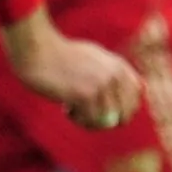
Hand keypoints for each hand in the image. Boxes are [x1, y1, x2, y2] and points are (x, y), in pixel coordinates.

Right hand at [1, 10, 141, 130]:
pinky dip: (77, 119)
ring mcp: (101, 86)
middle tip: (87, 116)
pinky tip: (65, 108)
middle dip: (108, 121)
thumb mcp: (93, 55)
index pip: (136, 99)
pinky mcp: (84, 95)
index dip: (122, 110)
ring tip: (72, 110)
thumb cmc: (58, 53)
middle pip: (125, 115)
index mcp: (119, 66)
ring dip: (89, 120)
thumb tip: (133, 88)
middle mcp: (115, 76)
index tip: (104, 111)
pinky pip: (90, 121)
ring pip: (107, 121)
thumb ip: (112, 70)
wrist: (36, 49)